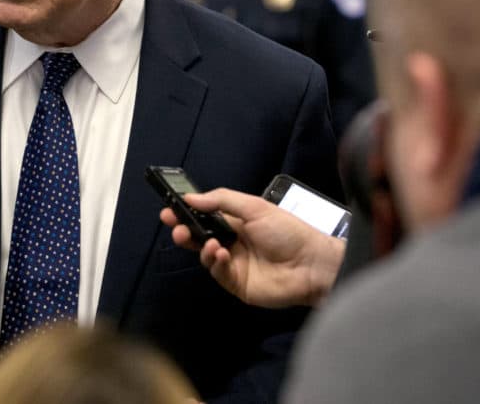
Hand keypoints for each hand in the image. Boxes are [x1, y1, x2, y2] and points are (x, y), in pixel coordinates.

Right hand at [160, 188, 344, 307]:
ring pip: (205, 256)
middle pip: (199, 237)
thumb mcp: (254, 207)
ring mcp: (234, 264)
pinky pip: (217, 272)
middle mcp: (232, 242)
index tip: (169, 209)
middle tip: (175, 226)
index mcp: (237, 222)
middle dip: (184, 230)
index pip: (205, 216)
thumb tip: (191, 197)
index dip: (187, 213)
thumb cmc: (287, 231)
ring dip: (202, 247)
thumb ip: (222, 200)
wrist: (310, 264)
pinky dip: (215, 262)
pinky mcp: (236, 283)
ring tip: (210, 243)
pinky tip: (222, 255)